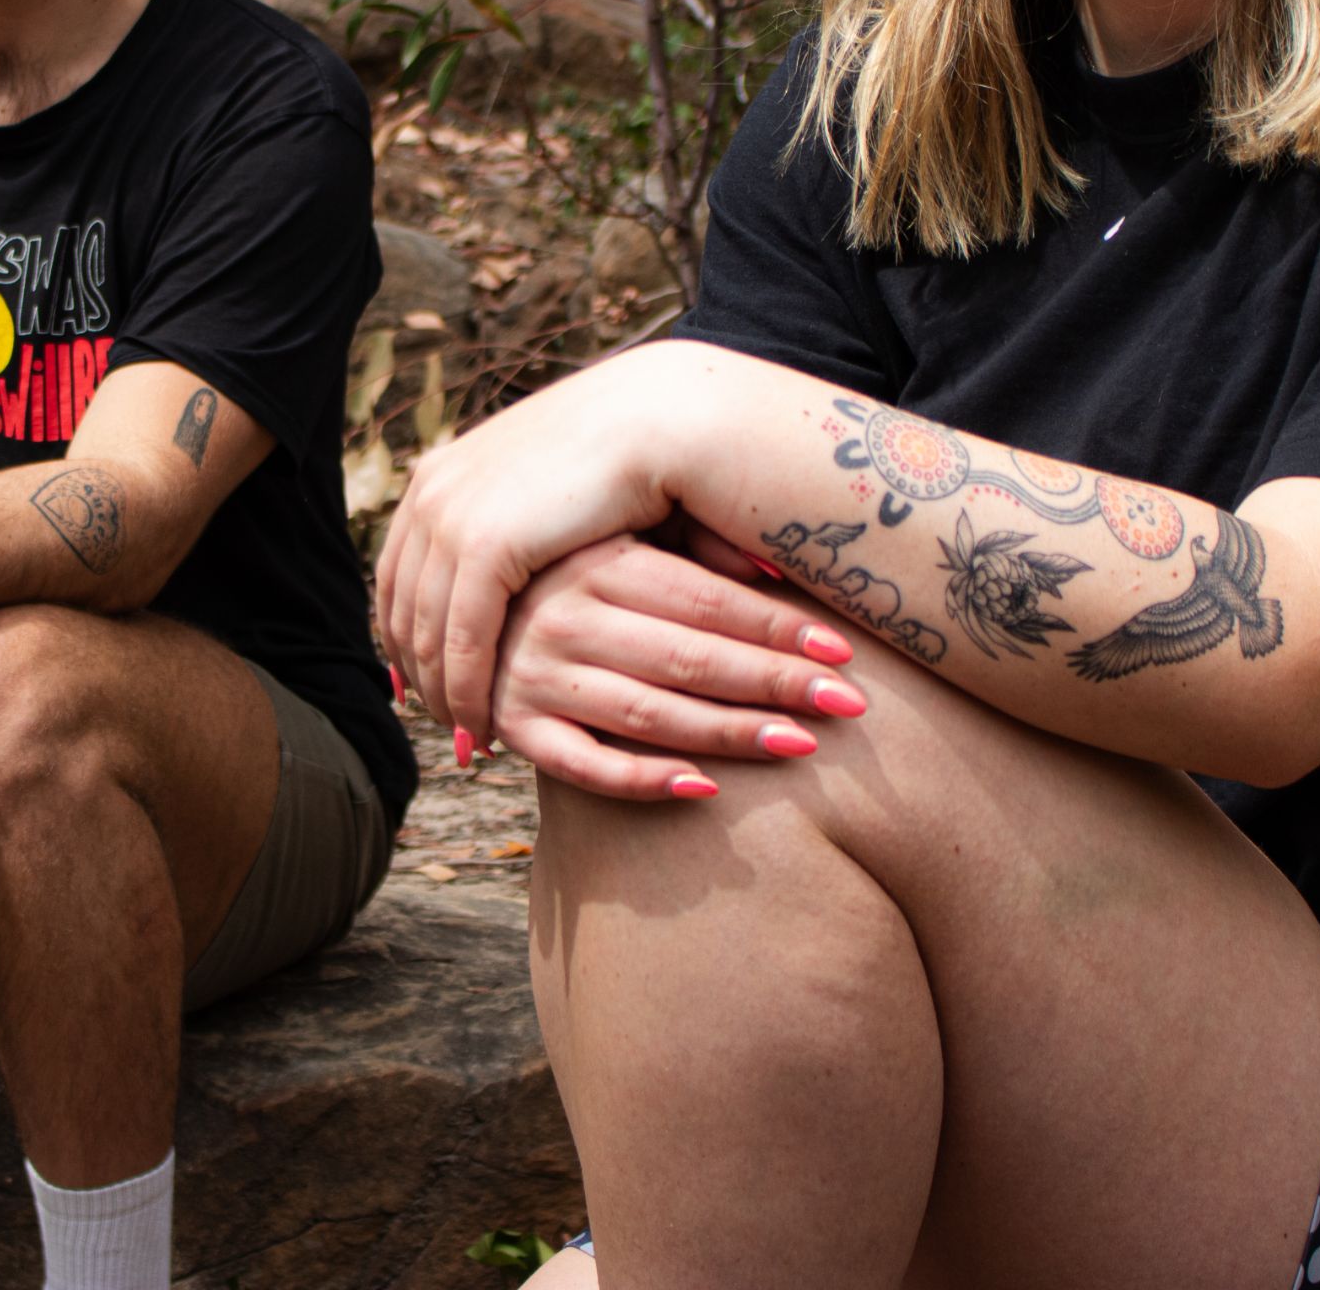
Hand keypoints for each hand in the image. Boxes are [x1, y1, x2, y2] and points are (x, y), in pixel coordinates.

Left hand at [376, 340, 729, 736]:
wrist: (663, 418)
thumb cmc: (629, 460)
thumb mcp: (549, 497)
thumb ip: (517, 533)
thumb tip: (510, 581)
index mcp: (443, 473)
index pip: (400, 570)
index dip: (406, 631)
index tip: (419, 682)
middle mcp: (433, 490)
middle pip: (402, 604)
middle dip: (418, 671)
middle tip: (444, 724)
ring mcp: (451, 514)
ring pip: (426, 630)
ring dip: (443, 692)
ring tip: (469, 737)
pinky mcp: (483, 543)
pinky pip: (461, 639)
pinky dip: (469, 689)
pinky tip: (488, 726)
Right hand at [493, 534, 868, 801]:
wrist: (470, 601)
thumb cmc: (575, 562)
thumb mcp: (627, 534)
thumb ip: (698, 545)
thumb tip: (782, 566)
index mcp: (594, 559)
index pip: (706, 601)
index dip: (778, 628)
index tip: (843, 653)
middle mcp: (560, 616)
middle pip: (688, 658)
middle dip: (775, 682)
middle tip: (849, 703)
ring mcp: (532, 674)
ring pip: (648, 714)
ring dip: (731, 732)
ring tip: (802, 743)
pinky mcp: (514, 727)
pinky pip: (584, 767)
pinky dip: (644, 781)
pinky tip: (706, 786)